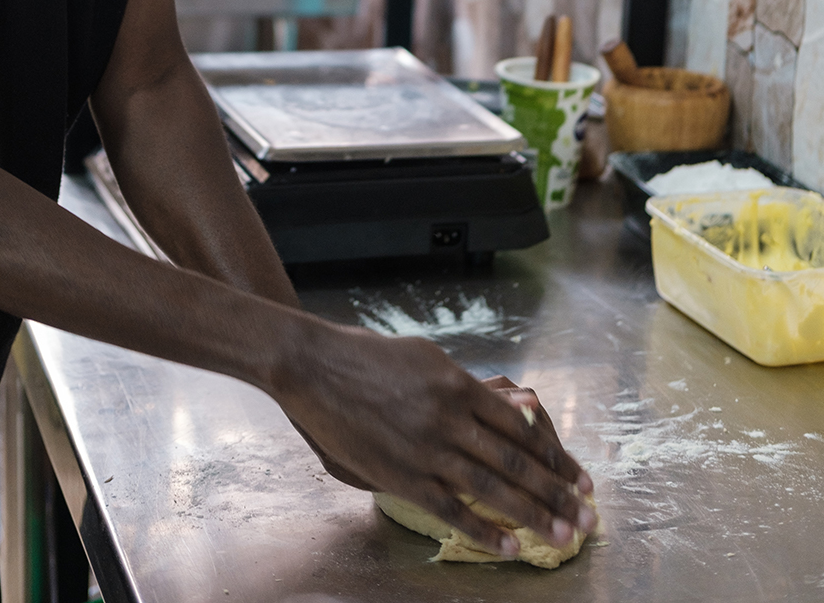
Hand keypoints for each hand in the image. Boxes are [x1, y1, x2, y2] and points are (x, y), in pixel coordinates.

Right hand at [274, 323, 595, 558]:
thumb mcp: (428, 357)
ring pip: (492, 489)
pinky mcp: (401, 475)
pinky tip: (510, 546)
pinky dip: (484, 530)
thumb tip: (516, 408)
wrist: (313, 367)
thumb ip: (471, 386)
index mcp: (459, 384)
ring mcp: (426, 449)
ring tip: (565, 536)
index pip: (521, 428)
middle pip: (516, 462)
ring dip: (534, 515)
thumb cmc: (369, 356)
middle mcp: (450, 418)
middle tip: (590, 517)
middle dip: (558, 492)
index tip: (580, 477)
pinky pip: (451, 510)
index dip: (555, 456)